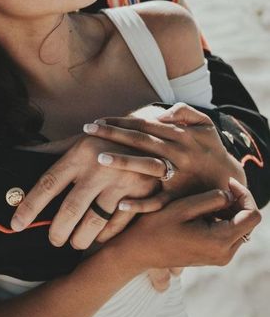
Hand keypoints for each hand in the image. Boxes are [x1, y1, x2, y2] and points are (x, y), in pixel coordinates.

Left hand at [11, 134, 158, 248]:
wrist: (149, 137)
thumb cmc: (104, 142)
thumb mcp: (77, 140)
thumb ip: (49, 150)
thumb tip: (17, 152)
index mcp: (80, 153)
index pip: (48, 183)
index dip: (30, 206)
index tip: (16, 224)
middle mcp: (99, 167)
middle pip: (70, 209)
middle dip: (57, 231)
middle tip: (54, 239)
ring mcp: (121, 181)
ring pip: (94, 222)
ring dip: (80, 238)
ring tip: (75, 241)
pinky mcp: (141, 193)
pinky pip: (118, 225)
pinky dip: (105, 235)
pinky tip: (98, 236)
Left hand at [89, 103, 246, 212]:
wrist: (229, 180)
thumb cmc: (210, 148)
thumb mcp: (205, 125)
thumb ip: (185, 112)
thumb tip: (163, 113)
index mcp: (180, 134)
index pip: (144, 124)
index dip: (120, 121)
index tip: (98, 120)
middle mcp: (178, 153)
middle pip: (140, 141)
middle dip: (113, 134)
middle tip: (88, 130)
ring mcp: (178, 176)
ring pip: (148, 167)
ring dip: (124, 163)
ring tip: (99, 159)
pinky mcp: (178, 198)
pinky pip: (157, 202)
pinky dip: (140, 204)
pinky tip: (119, 203)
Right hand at [110, 178, 260, 270]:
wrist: (140, 250)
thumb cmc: (158, 225)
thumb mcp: (184, 206)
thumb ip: (212, 199)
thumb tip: (230, 195)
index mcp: (219, 240)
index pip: (252, 216)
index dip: (245, 195)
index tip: (227, 181)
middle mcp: (225, 254)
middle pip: (248, 222)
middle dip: (238, 201)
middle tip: (218, 185)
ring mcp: (220, 257)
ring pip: (240, 228)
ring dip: (230, 211)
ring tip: (206, 198)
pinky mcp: (214, 256)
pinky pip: (229, 235)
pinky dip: (223, 220)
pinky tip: (203, 211)